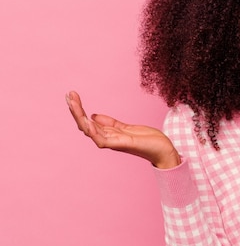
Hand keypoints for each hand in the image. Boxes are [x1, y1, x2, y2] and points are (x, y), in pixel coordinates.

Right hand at [66, 91, 180, 168]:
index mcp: (109, 134)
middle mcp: (108, 139)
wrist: (164, 150)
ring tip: (72, 103)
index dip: (79, 110)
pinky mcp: (122, 144)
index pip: (88, 122)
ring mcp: (114, 143)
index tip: (72, 96)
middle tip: (68, 95)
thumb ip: (111, 123)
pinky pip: (102, 140)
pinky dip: (93, 131)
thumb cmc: (148, 140)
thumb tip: (94, 116)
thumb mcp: (127, 127)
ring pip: (90, 131)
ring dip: (80, 117)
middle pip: (85, 125)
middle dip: (76, 111)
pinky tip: (87, 119)